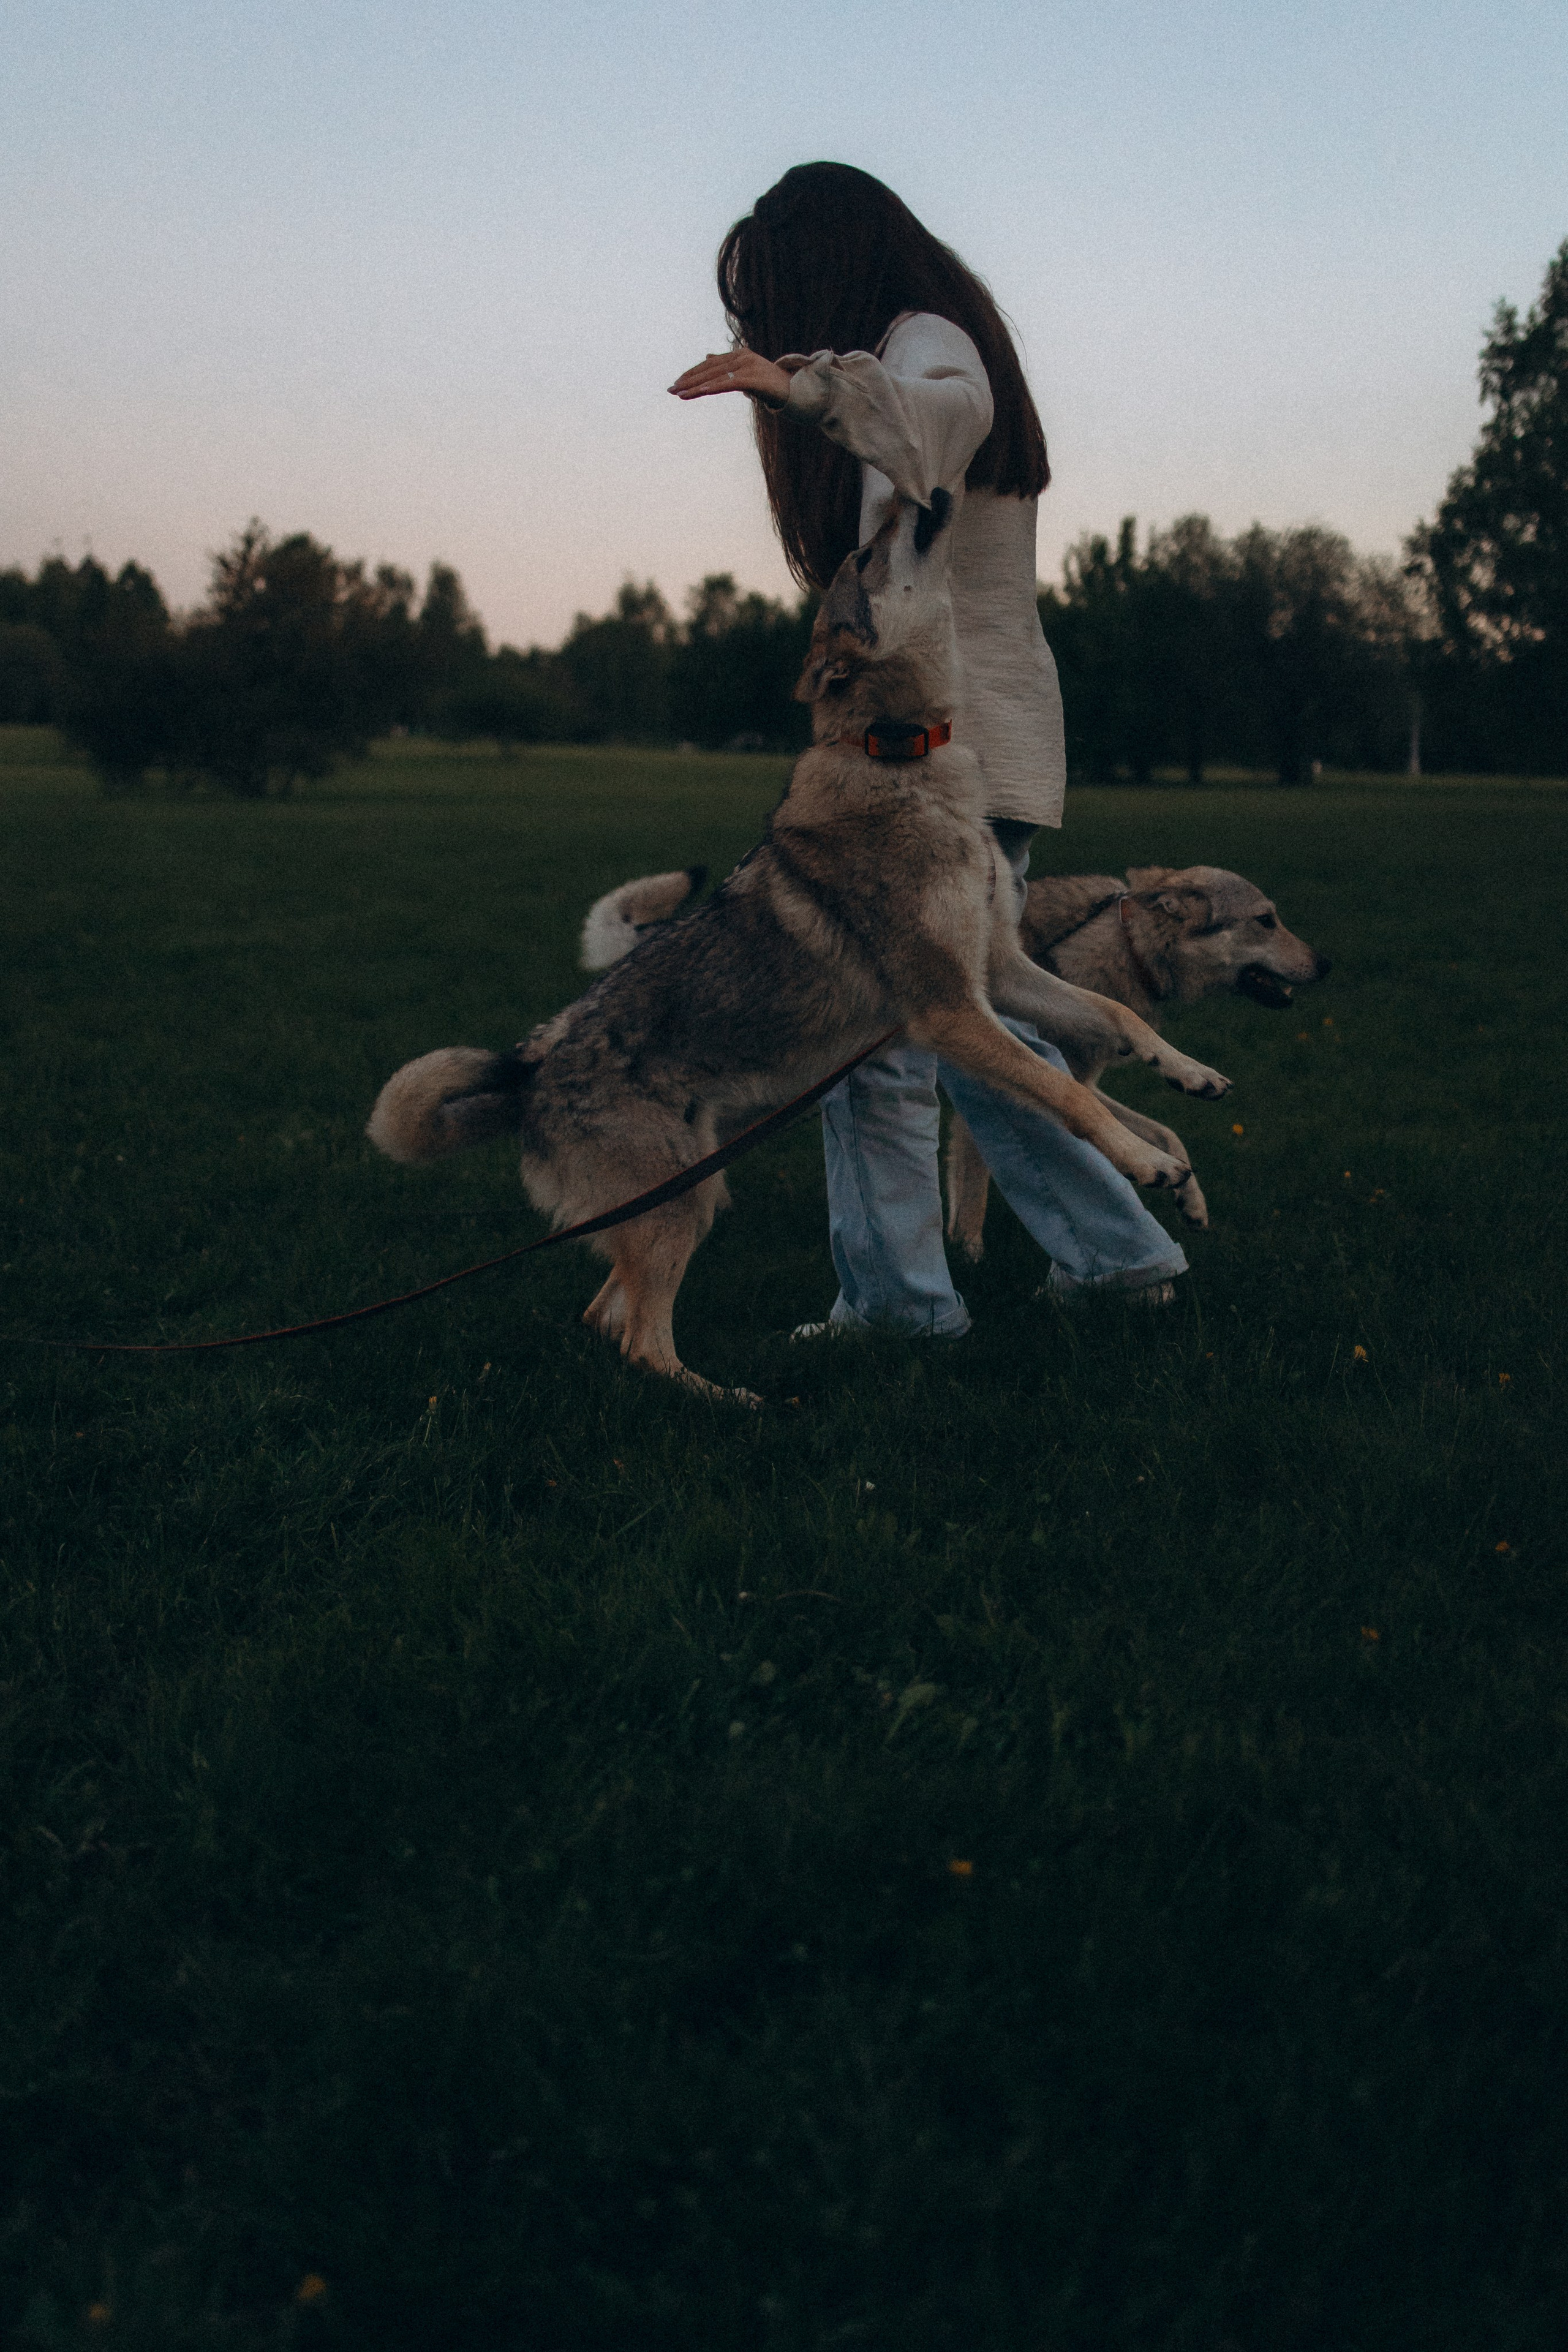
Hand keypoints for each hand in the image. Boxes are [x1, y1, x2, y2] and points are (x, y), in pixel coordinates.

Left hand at [668, 349, 792, 406]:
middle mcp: (741, 357)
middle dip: (689, 381)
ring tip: (680, 394)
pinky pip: (729, 383)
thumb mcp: (745, 373)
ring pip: (716, 377)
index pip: (710, 365)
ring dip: (696, 386)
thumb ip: (726, 366)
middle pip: (709, 370)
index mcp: (738, 354)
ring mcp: (748, 366)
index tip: (677, 384)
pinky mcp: (753, 378)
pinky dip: (713, 387)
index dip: (692, 374)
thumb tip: (707, 357)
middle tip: (671, 390)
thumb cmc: (769, 384)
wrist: (794, 391)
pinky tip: (700, 392)